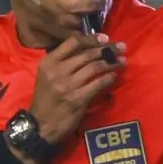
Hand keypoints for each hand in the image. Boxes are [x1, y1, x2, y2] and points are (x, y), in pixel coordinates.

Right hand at [24, 32, 125, 154]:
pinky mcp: (77, 99)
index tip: (105, 38)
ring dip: (111, 63)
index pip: (73, 42)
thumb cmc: (46, 99)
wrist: (40, 125)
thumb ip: (62, 62)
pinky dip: (108, 79)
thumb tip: (88, 50)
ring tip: (122, 61)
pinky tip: (114, 76)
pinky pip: (98, 84)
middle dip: (107, 49)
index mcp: (49, 62)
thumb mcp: (47, 76)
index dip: (91, 38)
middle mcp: (57, 71)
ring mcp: (68, 85)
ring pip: (95, 67)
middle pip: (87, 54)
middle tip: (121, 47)